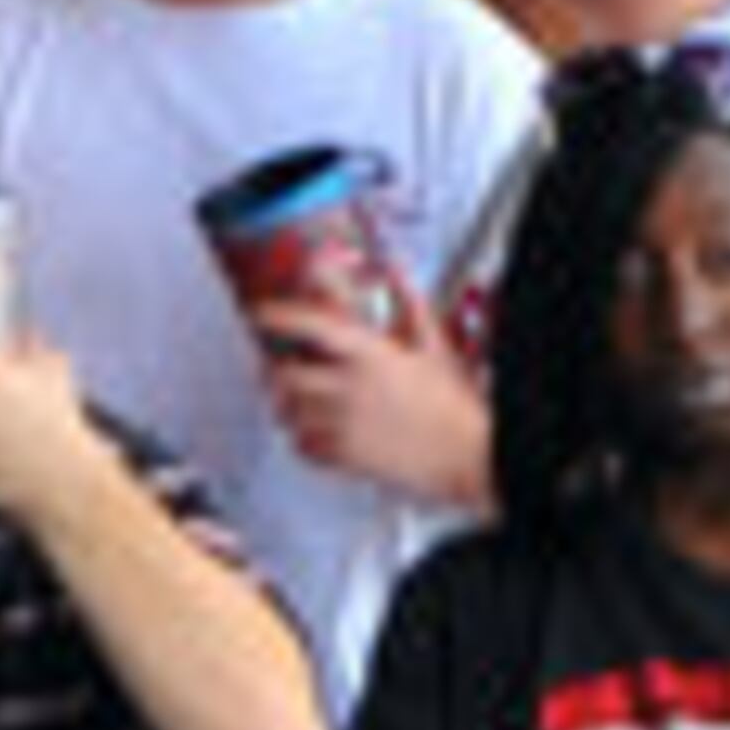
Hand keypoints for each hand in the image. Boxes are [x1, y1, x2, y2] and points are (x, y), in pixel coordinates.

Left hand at [252, 296, 493, 507]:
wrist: (470, 457)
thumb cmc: (455, 405)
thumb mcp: (435, 347)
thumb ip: (411, 304)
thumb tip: (398, 270)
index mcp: (370, 355)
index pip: (310, 326)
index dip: (278, 314)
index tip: (259, 310)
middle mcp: (350, 389)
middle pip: (285, 375)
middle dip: (274, 370)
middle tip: (276, 365)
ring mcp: (345, 426)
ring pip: (289, 413)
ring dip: (285, 405)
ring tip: (294, 400)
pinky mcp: (347, 458)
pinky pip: (304, 448)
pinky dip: (301, 439)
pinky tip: (314, 432)